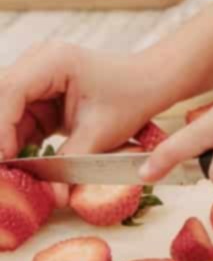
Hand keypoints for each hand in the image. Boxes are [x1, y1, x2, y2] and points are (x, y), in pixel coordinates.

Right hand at [0, 40, 166, 159]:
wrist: (150, 83)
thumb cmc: (132, 98)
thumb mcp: (99, 134)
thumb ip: (70, 164)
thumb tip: (53, 198)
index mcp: (53, 62)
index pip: (10, 91)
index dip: (0, 127)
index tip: (5, 159)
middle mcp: (38, 62)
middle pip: (0, 97)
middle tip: (5, 167)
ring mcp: (36, 76)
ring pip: (3, 110)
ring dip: (5, 140)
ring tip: (12, 169)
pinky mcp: (38, 93)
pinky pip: (15, 118)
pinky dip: (15, 141)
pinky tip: (21, 162)